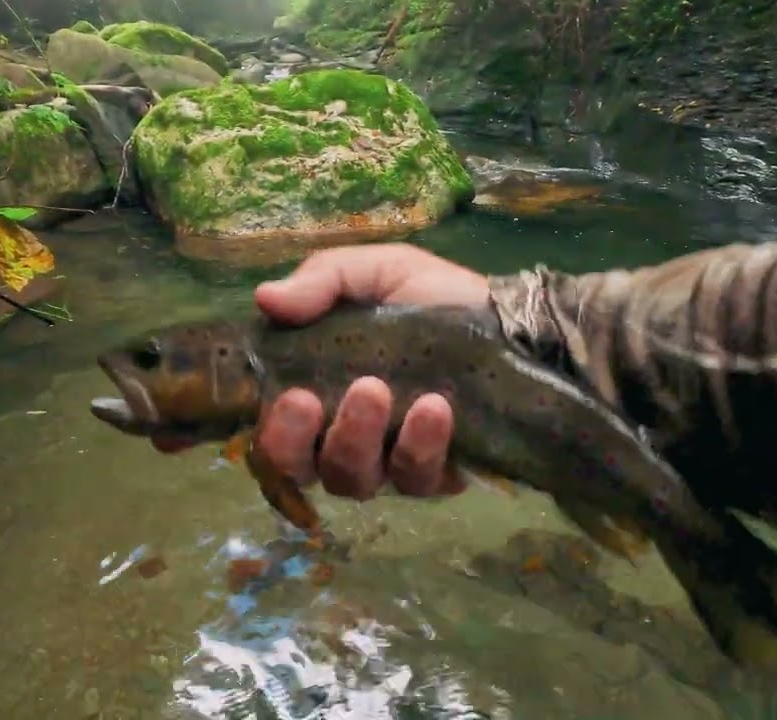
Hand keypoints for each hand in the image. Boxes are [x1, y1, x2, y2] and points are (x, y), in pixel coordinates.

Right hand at [251, 243, 489, 500]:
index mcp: (315, 393)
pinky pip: (418, 480)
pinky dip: (421, 446)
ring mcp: (389, 463)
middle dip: (294, 441)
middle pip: (299, 470)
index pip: (268, 433)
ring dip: (356, 437)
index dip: (263, 431)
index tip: (274, 401)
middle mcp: (343, 438)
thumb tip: (265, 298)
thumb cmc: (433, 298)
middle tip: (308, 400)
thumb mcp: (378, 272)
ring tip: (377, 389)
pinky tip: (434, 408)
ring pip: (353, 480)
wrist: (513, 319)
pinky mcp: (438, 476)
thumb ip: (322, 281)